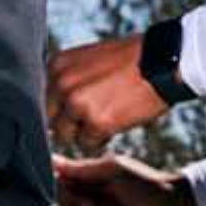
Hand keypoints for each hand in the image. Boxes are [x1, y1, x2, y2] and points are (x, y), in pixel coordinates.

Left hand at [47, 34, 171, 153]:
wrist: (162, 63)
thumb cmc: (130, 62)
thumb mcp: (88, 60)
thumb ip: (68, 81)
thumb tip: (55, 111)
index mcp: (57, 65)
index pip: (43, 100)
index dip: (60, 109)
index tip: (77, 109)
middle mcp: (62, 83)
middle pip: (50, 120)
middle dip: (69, 123)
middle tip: (93, 115)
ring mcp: (77, 103)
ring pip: (66, 136)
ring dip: (85, 133)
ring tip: (107, 115)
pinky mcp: (96, 122)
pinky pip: (88, 144)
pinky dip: (102, 138)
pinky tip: (117, 121)